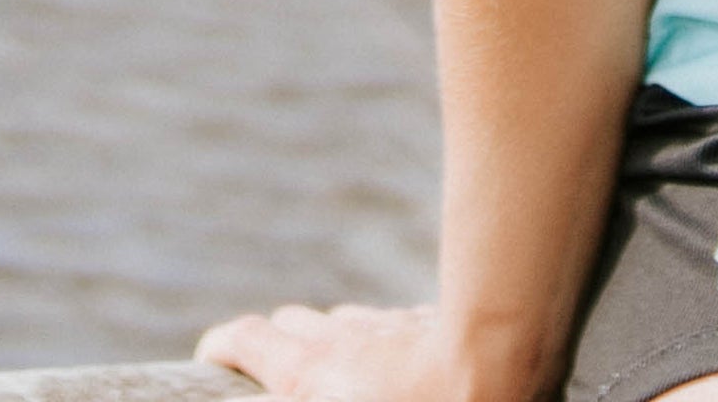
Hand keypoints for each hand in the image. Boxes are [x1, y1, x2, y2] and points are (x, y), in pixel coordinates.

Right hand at [195, 302, 480, 401]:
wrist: (504, 378)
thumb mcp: (335, 393)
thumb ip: (311, 385)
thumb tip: (303, 378)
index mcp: (310, 373)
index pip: (245, 339)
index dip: (224, 349)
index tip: (213, 361)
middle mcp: (343, 339)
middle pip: (291, 324)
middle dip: (278, 347)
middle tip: (278, 378)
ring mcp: (391, 326)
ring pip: (347, 324)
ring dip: (335, 345)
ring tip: (348, 382)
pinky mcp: (436, 326)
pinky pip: (397, 327)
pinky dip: (387, 344)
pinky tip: (408, 369)